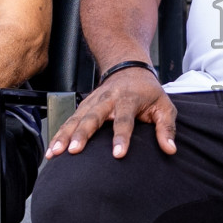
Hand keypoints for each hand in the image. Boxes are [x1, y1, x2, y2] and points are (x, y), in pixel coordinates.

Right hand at [47, 65, 173, 159]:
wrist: (129, 68)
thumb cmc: (148, 91)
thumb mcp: (164, 106)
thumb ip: (166, 128)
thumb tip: (170, 149)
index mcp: (129, 98)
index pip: (125, 119)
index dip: (122, 137)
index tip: (118, 154)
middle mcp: (108, 99)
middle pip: (93, 117)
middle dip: (82, 134)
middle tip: (74, 151)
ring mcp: (93, 101)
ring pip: (76, 118)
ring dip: (64, 135)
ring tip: (55, 153)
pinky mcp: (84, 106)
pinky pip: (69, 121)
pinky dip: (59, 134)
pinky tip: (52, 150)